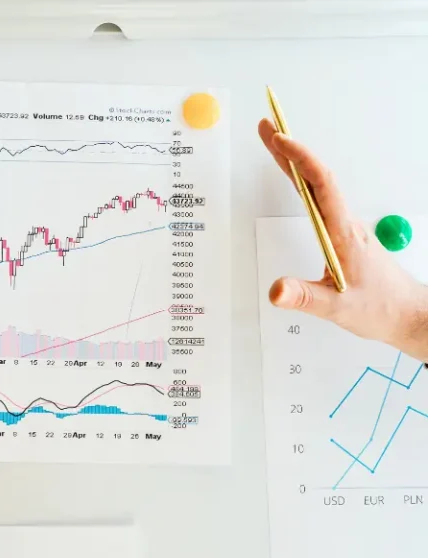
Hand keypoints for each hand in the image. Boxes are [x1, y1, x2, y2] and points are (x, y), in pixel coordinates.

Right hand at [258, 118, 427, 349]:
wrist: (406, 314)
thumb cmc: (379, 307)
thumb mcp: (337, 308)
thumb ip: (304, 298)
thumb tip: (276, 290)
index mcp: (343, 233)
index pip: (321, 185)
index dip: (300, 159)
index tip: (280, 139)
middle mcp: (344, 223)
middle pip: (314, 177)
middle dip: (289, 150)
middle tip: (267, 126)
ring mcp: (343, 226)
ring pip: (316, 185)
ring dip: (294, 162)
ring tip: (273, 143)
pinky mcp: (341, 233)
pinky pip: (318, 198)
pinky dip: (301, 180)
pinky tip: (292, 178)